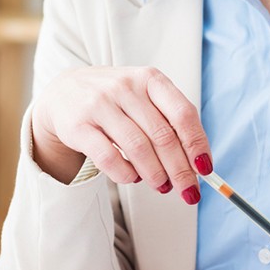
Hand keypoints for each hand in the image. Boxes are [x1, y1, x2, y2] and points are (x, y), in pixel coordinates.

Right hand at [31, 66, 211, 203]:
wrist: (64, 92)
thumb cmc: (117, 100)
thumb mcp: (145, 97)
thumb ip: (169, 122)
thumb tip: (197, 163)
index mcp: (150, 78)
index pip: (183, 113)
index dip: (197, 144)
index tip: (205, 169)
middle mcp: (126, 87)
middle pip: (162, 135)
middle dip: (180, 169)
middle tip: (188, 190)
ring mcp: (100, 105)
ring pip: (138, 148)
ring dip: (155, 174)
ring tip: (161, 185)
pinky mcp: (78, 126)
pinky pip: (108, 158)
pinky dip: (126, 174)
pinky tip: (132, 178)